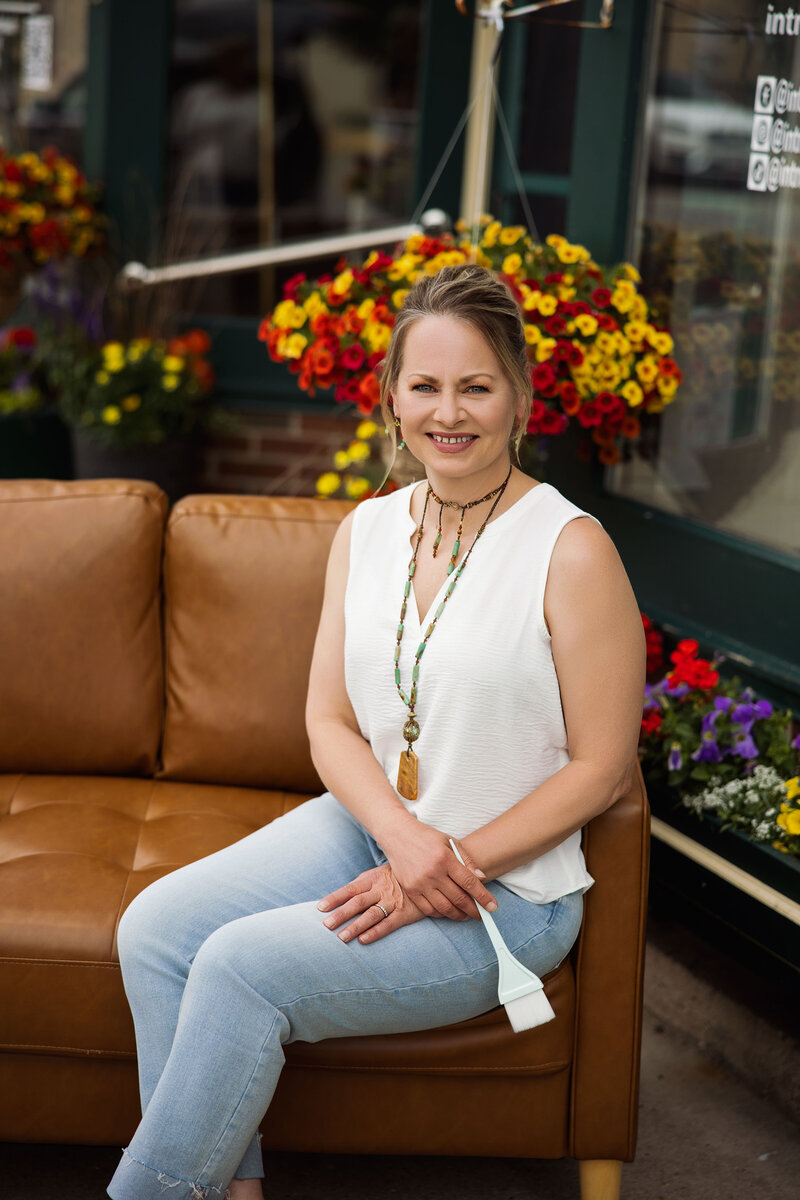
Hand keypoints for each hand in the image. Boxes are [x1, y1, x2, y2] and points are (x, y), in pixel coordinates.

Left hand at [317, 864, 424, 944]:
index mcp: (372, 878)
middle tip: (326, 925)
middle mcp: (380, 890)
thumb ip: (364, 883)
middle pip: (357, 903)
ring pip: (370, 915)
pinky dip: (375, 932)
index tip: (321, 907)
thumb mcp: (380, 872)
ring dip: (355, 927)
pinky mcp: (404, 913)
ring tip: (341, 938)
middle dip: (341, 914)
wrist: (427, 874)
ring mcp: (392, 902)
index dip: (335, 898)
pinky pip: (388, 924)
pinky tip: (364, 940)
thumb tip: (343, 895)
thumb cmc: (398, 875)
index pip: (350, 889)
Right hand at [378, 818, 496, 920]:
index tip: (492, 907)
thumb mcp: (450, 842)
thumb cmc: (426, 837)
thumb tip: (482, 878)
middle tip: (482, 915)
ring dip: (458, 915)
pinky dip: (441, 914)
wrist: (398, 835)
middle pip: (458, 898)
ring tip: (466, 915)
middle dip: (473, 910)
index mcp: (445, 858)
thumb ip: (466, 860)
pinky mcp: (410, 890)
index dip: (483, 897)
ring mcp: (420, 883)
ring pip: (444, 907)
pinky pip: (428, 909)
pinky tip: (448, 911)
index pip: (469, 882)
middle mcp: (432, 872)